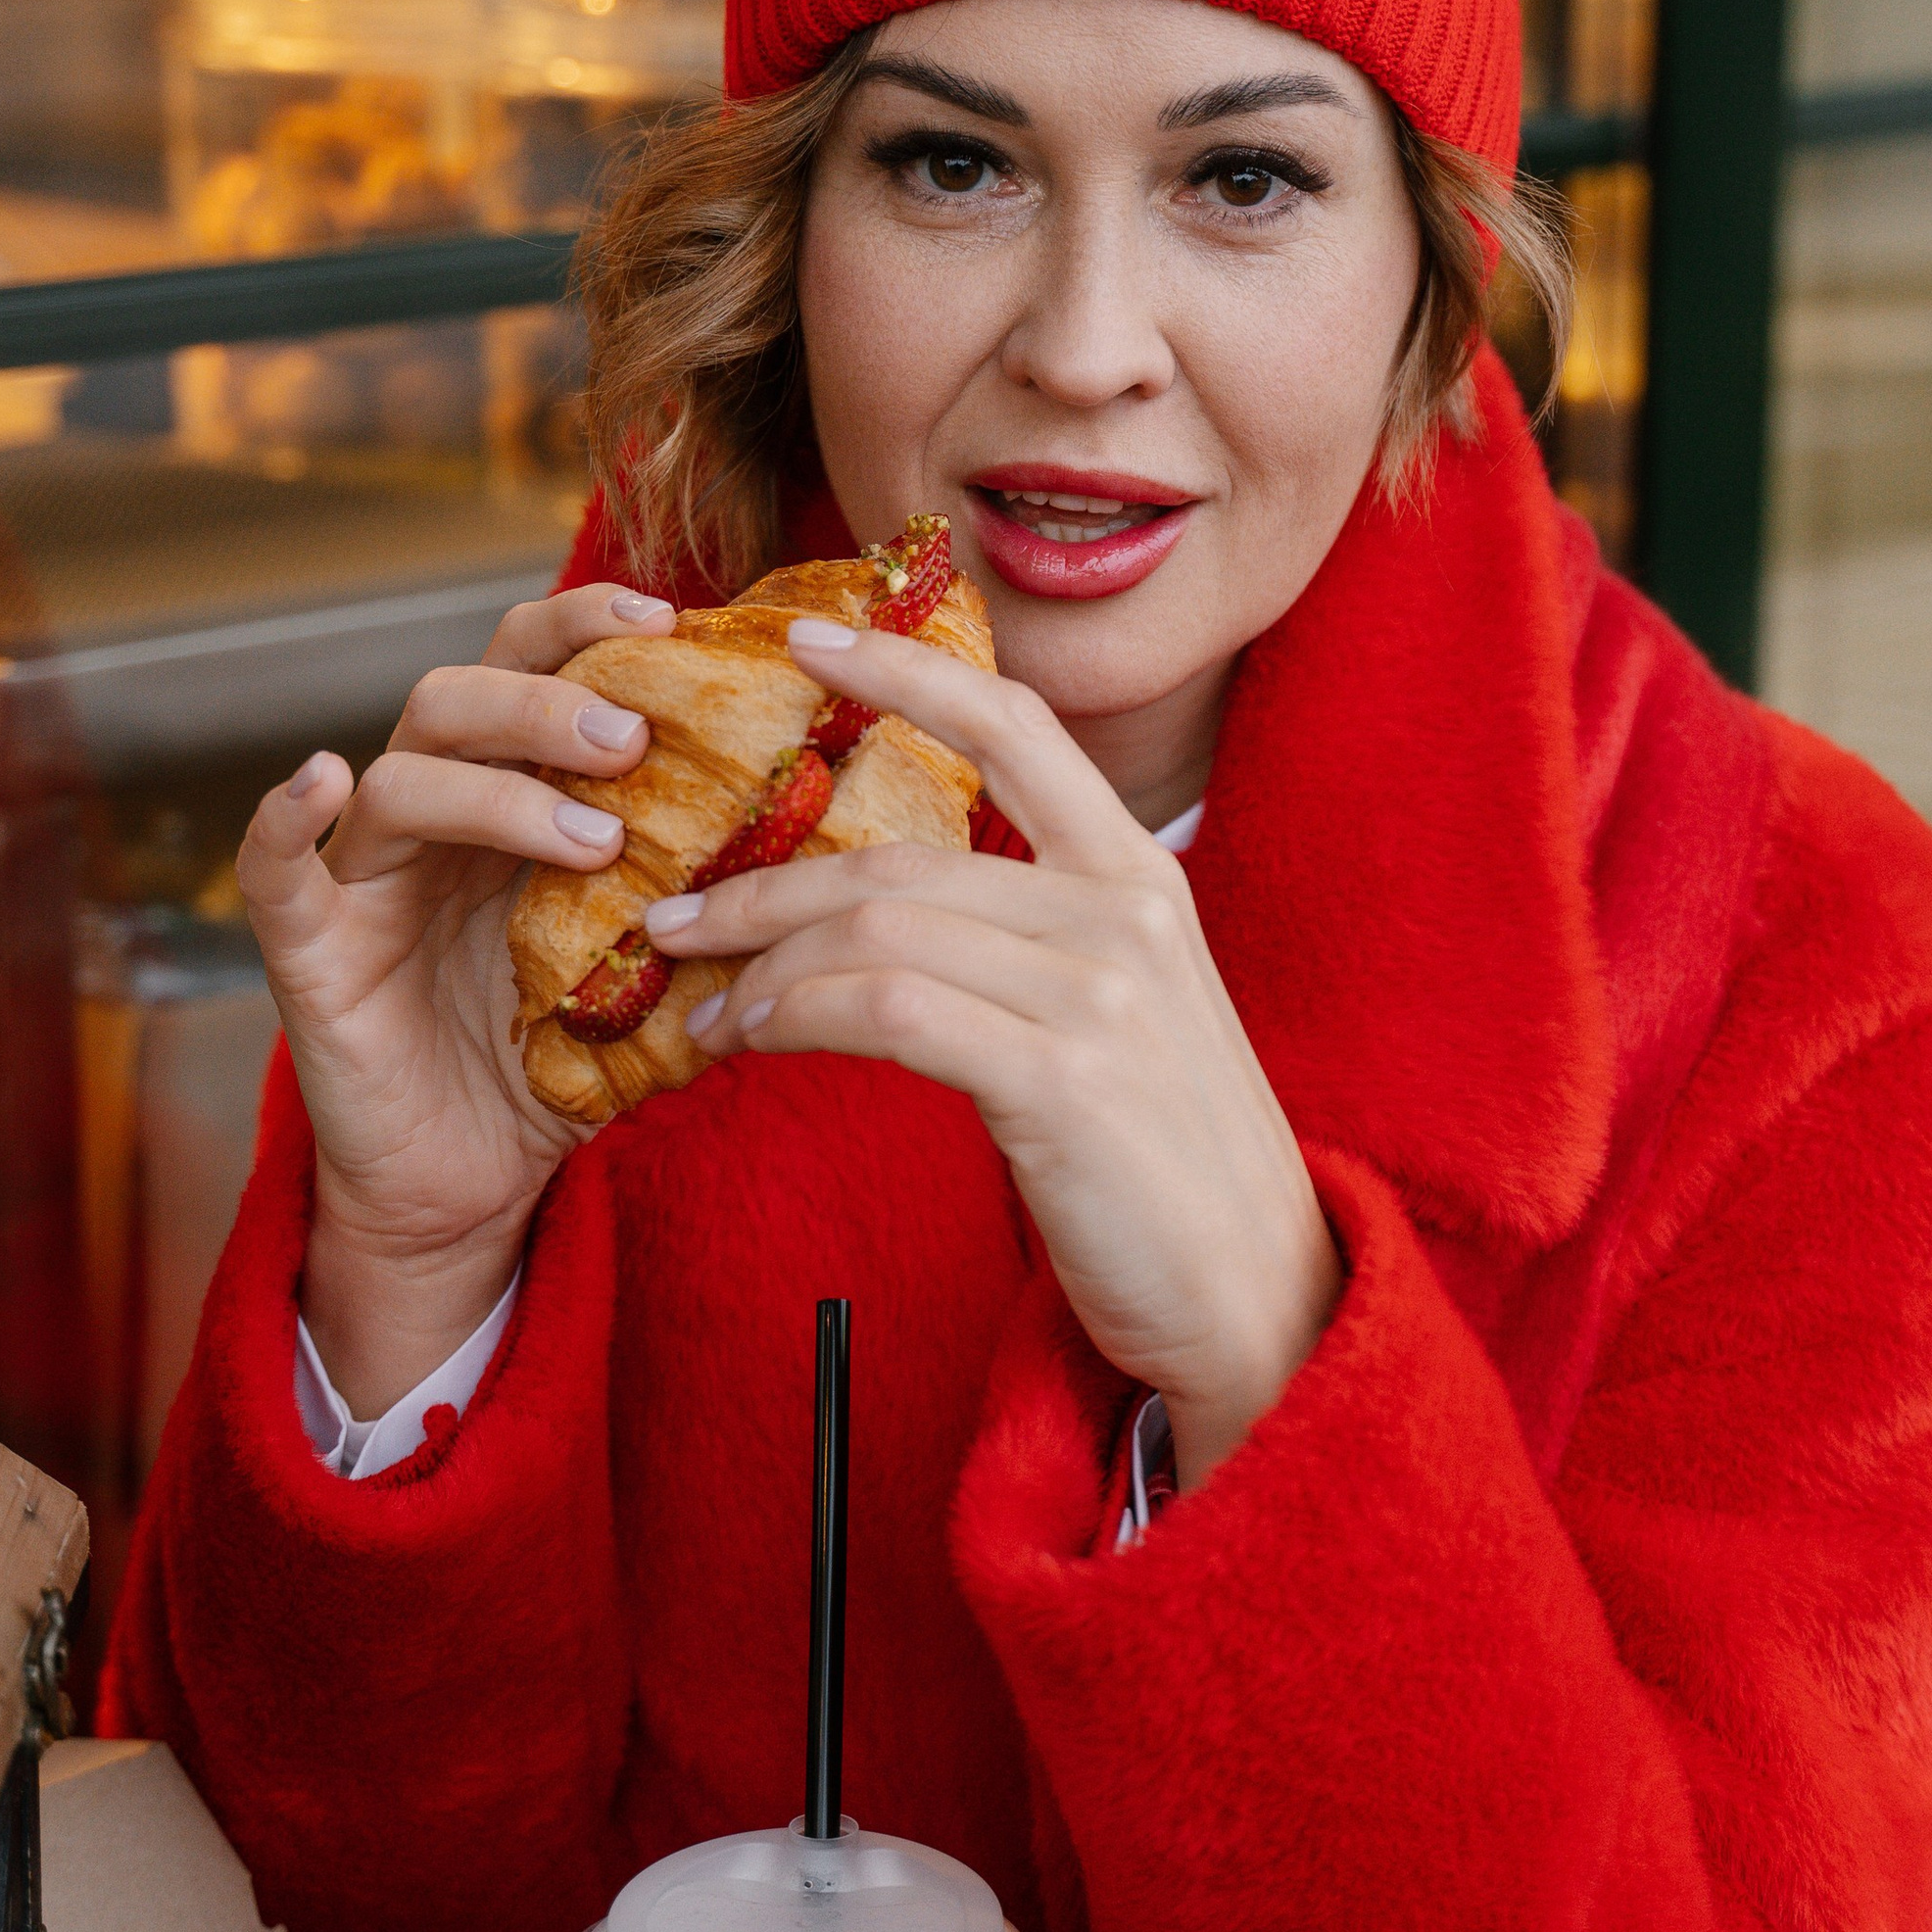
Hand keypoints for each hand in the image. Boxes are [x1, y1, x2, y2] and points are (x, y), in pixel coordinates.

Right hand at [234, 582, 673, 1416]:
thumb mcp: (654, 979)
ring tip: (593, 837)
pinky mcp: (310, 950)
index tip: (672, 617)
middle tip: (636, 738)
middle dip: (550, 701)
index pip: (535, 670)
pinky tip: (323, 780)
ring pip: (403, 774)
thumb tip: (835, 869)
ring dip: (499, 788)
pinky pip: (275, 869)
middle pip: (462, 696)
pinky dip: (284, 815)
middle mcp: (433, 818)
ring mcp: (366, 878)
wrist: (474, 1184)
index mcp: (510, 799)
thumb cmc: (562, 1064)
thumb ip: (716, 917)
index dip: (588, 625)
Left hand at [643, 619, 1341, 1488]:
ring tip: (705, 1005)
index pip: (1015, 726)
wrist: (1257, 1294)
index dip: (906, 670)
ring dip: (762, 964)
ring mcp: (1097, 992)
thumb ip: (1031, 941)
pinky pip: (883, 1010)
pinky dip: (793, 1016)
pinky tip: (752, 1040)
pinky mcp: (1060, 1079)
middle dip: (763, 883)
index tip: (807, 637)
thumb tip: (883, 912)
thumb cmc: (1166, 1164)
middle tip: (675, 911)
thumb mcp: (1120, 1013)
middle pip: (899, 856)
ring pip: (876, 929)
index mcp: (1138, 876)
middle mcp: (1123, 911)